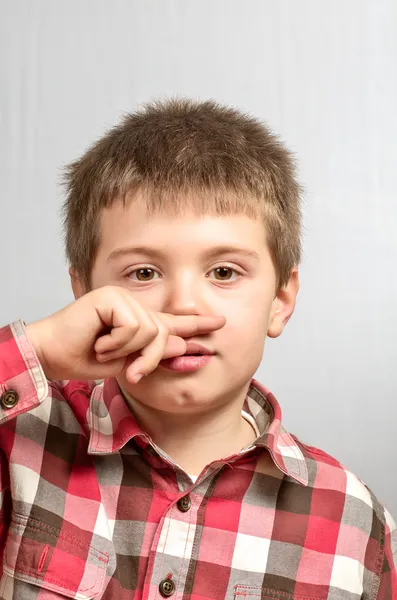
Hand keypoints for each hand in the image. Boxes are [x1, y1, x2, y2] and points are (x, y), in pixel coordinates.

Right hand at [26, 286, 224, 382]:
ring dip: (126, 351)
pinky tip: (98, 341)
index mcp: (139, 321)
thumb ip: (156, 355)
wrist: (53, 356)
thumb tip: (184, 344)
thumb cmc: (84, 359)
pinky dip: (116, 343)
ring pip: (149, 331)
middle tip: (130, 372)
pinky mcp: (111, 296)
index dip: (196, 324)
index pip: (172, 322)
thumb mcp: (128, 364)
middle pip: (164, 332)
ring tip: (103, 350)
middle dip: (150, 358)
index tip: (220, 323)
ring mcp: (122, 297)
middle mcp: (134, 305)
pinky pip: (132, 327)